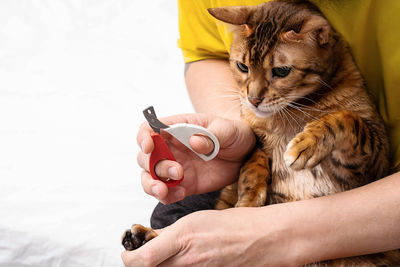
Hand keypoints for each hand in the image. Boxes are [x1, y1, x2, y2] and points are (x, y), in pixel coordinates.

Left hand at [121, 207, 295, 266]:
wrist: (260, 239)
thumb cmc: (231, 224)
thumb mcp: (196, 219)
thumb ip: (171, 233)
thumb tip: (152, 238)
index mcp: (183, 238)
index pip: (144, 260)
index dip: (130, 259)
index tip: (127, 253)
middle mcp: (188, 261)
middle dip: (143, 263)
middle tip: (143, 254)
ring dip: (160, 265)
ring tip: (166, 255)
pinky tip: (184, 261)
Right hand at [136, 113, 255, 203]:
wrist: (246, 156)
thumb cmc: (235, 135)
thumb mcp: (229, 130)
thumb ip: (213, 134)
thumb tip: (194, 141)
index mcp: (177, 128)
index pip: (149, 129)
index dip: (144, 137)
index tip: (149, 147)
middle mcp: (170, 148)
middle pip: (145, 157)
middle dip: (153, 166)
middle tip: (176, 172)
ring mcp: (174, 167)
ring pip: (149, 177)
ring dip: (152, 185)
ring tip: (165, 191)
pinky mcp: (182, 184)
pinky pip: (165, 193)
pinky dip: (167, 196)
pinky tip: (181, 194)